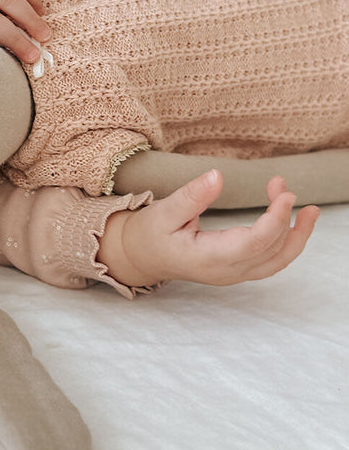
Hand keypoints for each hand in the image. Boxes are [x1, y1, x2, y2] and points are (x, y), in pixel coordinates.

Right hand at [98, 170, 319, 290]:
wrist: (140, 257)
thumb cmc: (149, 234)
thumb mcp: (164, 212)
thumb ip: (191, 196)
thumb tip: (217, 176)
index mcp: (209, 259)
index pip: (254, 243)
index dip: (275, 220)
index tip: (285, 193)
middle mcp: (226, 272)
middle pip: (273, 253)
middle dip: (287, 219)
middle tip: (282, 185)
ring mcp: (234, 274)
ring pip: (278, 261)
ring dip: (296, 235)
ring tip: (309, 210)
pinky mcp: (237, 269)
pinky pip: (272, 260)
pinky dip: (287, 242)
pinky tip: (291, 221)